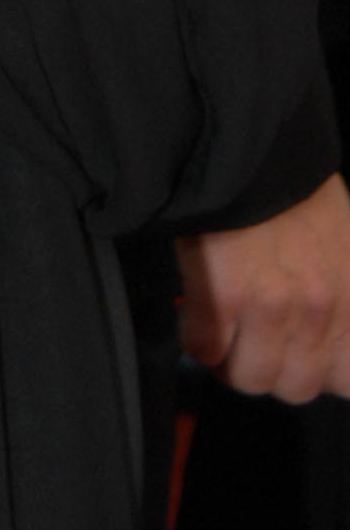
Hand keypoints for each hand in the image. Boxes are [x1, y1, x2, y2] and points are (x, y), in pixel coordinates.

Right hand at [177, 173, 349, 401]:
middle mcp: (319, 312)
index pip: (347, 381)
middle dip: (272, 366)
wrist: (249, 141)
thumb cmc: (294, 188)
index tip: (299, 349)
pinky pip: (204, 349)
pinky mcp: (223, 297)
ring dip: (230, 357)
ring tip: (221, 326)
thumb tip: (320, 333)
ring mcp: (272, 309)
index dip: (319, 369)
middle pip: (294, 387)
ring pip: (249, 377)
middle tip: (254, 336)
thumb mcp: (341, 243)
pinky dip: (195, 335)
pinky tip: (195, 308)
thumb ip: (339, 294)